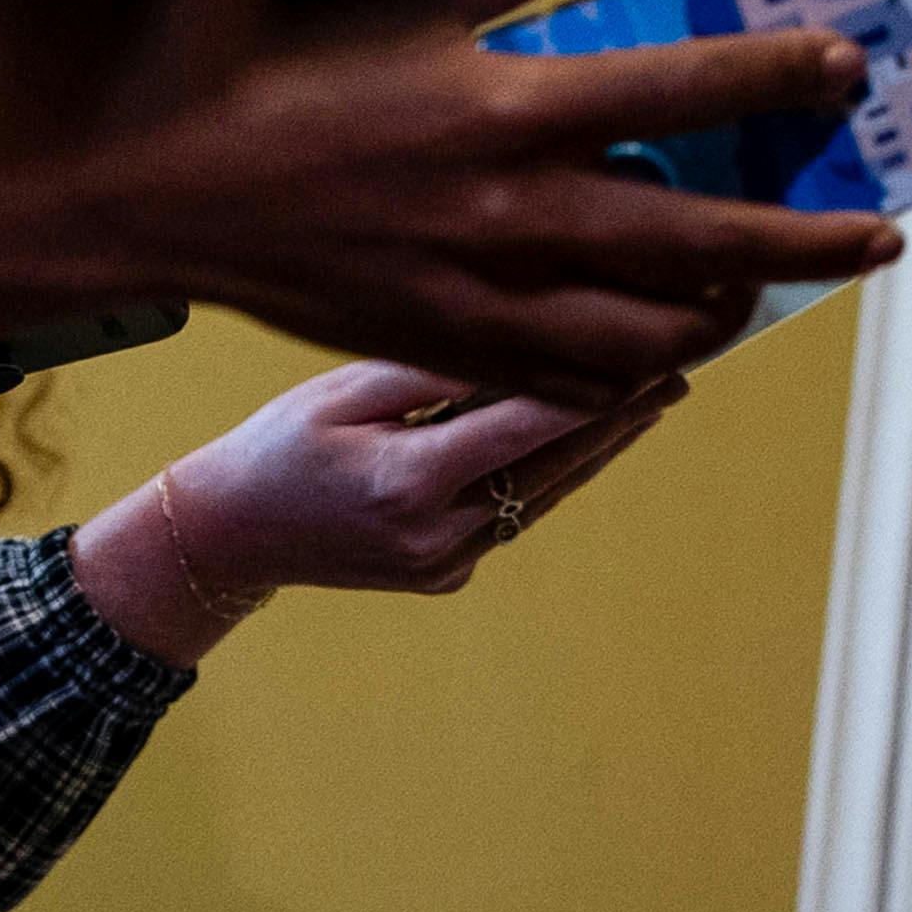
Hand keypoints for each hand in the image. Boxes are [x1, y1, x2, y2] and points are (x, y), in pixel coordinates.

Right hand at [13, 12, 896, 406]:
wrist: (129, 203)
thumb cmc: (245, 74)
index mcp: (494, 105)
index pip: (679, 91)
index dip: (775, 78)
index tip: (844, 69)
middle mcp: (500, 212)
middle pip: (696, 236)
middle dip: (802, 236)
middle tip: (878, 233)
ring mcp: (471, 295)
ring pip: (645, 328)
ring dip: (725, 308)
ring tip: (777, 283)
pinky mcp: (435, 346)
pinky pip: (566, 377)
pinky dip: (633, 366)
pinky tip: (669, 340)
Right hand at [69, 362, 686, 666]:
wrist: (228, 537)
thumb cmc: (275, 448)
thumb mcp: (342, 390)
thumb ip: (437, 369)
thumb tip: (527, 335)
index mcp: (408, 483)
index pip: (532, 423)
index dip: (602, 382)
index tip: (654, 343)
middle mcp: (437, 534)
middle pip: (556, 465)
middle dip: (621, 414)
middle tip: (683, 365)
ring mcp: (446, 565)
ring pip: (546, 493)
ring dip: (600, 446)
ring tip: (656, 395)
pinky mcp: (447, 577)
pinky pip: (514, 514)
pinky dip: (548, 473)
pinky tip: (583, 432)